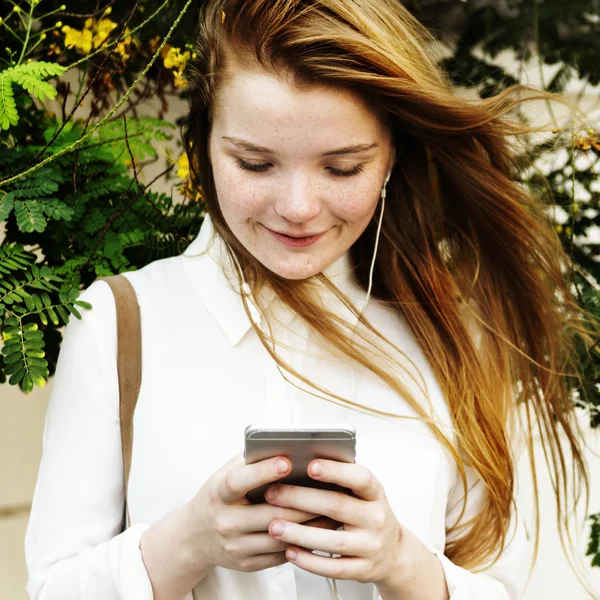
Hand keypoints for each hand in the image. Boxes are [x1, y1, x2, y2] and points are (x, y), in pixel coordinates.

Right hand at [183, 452, 340, 573]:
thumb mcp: (225, 473)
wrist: (194, 536)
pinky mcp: (247, 563)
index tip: (287, 461)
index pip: (240, 481)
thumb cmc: (218, 497)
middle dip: (304, 502)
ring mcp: (236, 546)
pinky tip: (320, 531)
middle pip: (271, 513)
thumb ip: (251, 460)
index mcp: (219, 493)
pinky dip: (303, 542)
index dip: (263, 471)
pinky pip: (281, 555)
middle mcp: (226, 521)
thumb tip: (284, 443)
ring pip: (281, 536)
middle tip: (331, 489)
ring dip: (311, 524)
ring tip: (334, 510)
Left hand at [263, 458, 417, 590]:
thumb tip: (303, 461)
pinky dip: (309, 561)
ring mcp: (371, 546)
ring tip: (274, 526)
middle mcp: (376, 518)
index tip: (310, 465)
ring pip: (332, 540)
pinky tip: (290, 552)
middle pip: (337, 506)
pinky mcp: (363, 570)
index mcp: (375, 493)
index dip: (336, 471)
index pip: (360, 478)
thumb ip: (341, 479)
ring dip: (299, 533)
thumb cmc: (367, 513)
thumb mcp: (364, 493)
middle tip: (273, 493)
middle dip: (301, 499)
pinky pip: (333, 568)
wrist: (393, 552)